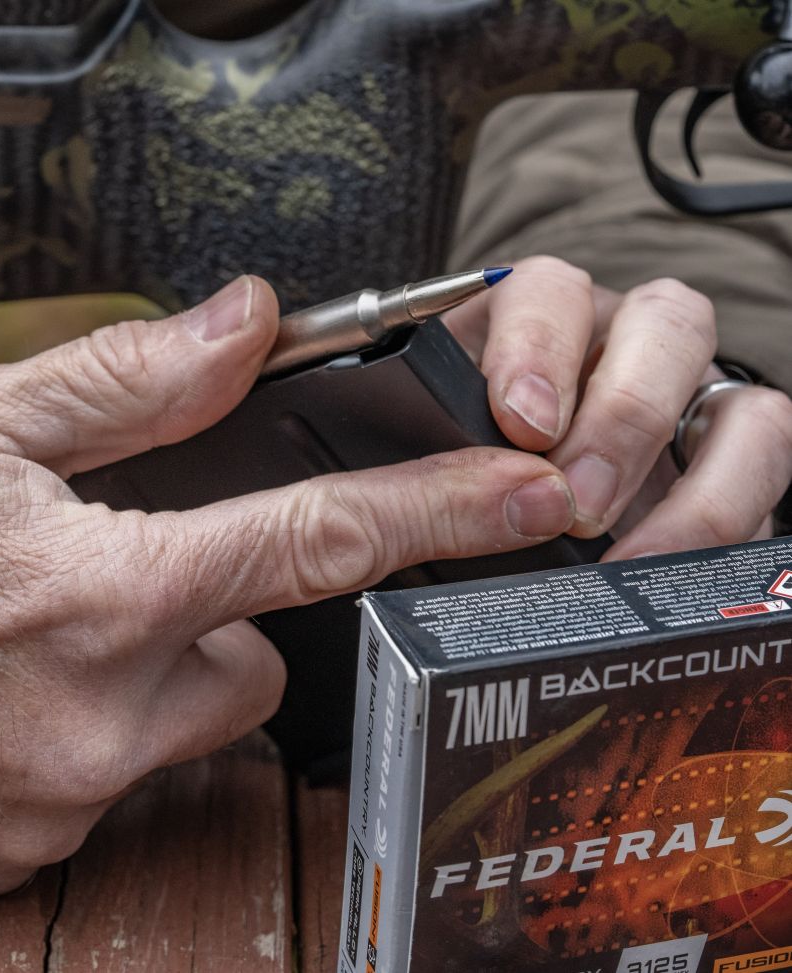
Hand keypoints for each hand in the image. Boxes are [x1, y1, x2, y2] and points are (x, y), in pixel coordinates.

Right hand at [0, 277, 574, 893]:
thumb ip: (133, 381)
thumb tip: (251, 325)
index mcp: (94, 592)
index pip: (309, 547)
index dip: (437, 516)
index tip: (533, 504)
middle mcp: (88, 721)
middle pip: (250, 665)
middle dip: (212, 613)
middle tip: (104, 569)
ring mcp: (47, 808)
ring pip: (180, 733)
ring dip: (142, 680)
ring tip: (25, 634)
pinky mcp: (6, 860)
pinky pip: (102, 792)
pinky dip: (76, 741)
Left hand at [441, 256, 791, 559]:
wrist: (426, 550)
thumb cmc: (406, 487)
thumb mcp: (398, 471)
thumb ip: (428, 480)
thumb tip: (519, 500)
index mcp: (520, 322)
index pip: (548, 289)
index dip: (540, 347)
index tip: (521, 422)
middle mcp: (612, 348)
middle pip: (669, 324)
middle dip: (630, 415)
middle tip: (578, 501)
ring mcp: (677, 412)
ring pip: (746, 407)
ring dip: (704, 488)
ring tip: (631, 558)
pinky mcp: (713, 481)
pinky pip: (759, 494)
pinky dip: (725, 538)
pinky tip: (664, 579)